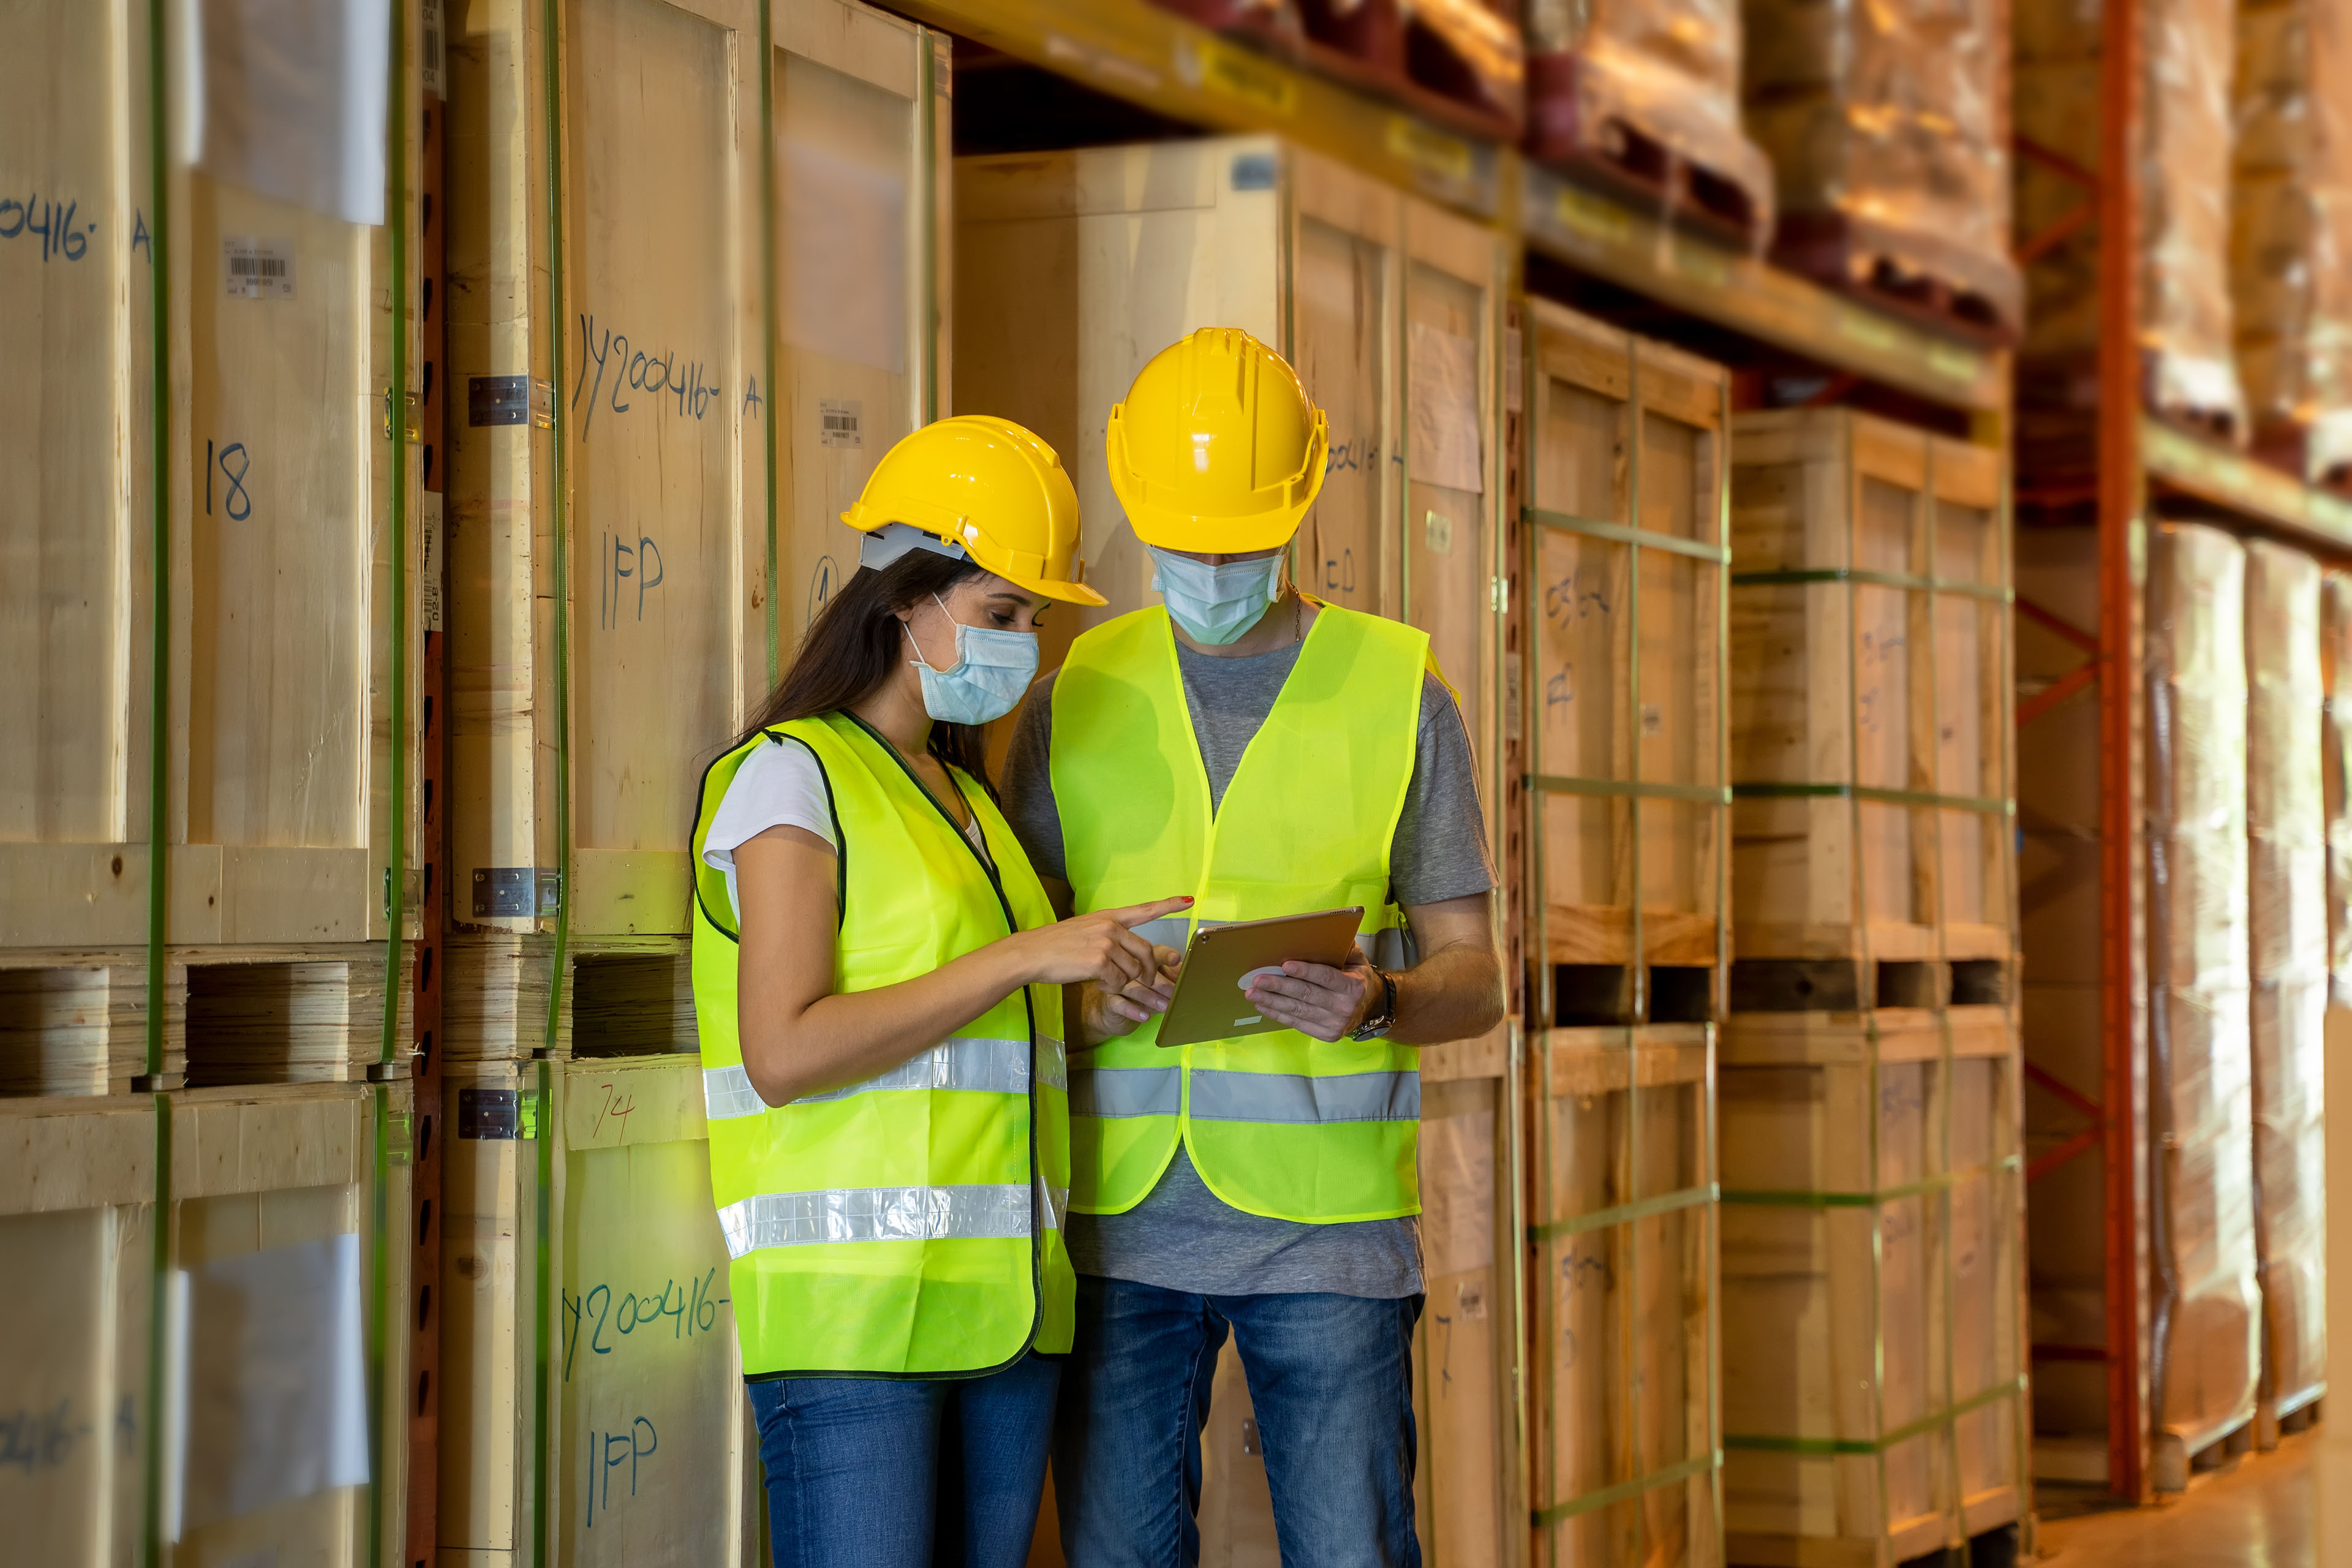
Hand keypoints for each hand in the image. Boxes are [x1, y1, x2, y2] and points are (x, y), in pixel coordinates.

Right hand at [1004, 896, 1191, 994]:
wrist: (1031, 953)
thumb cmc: (1055, 945)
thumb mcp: (1084, 930)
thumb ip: (1107, 935)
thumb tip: (1127, 953)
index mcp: (1109, 916)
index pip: (1145, 909)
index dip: (1169, 905)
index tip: (1189, 900)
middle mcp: (1110, 926)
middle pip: (1146, 952)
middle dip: (1149, 971)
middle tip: (1144, 982)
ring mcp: (1105, 943)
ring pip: (1133, 970)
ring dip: (1125, 982)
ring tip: (1106, 980)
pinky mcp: (1099, 962)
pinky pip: (1119, 981)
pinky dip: (1112, 987)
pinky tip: (1098, 983)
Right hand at [1076, 963, 1181, 1045]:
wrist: (1113, 1013)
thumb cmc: (1140, 994)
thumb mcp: (1158, 985)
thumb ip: (1172, 977)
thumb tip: (1191, 974)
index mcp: (1142, 959)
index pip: (1153, 953)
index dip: (1165, 955)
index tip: (1175, 959)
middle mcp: (1127, 968)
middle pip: (1143, 970)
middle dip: (1162, 983)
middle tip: (1174, 993)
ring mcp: (1117, 983)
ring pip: (1132, 987)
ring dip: (1150, 997)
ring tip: (1164, 1007)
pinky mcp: (1109, 1000)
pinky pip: (1119, 1003)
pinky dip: (1132, 1010)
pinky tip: (1144, 1017)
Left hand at [1243, 943, 1375, 1042]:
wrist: (1368, 1008)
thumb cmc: (1356, 979)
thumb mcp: (1357, 960)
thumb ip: (1344, 947)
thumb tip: (1326, 932)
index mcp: (1353, 987)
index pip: (1325, 977)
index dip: (1304, 971)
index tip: (1284, 965)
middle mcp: (1344, 1007)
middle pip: (1306, 995)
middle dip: (1279, 986)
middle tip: (1258, 980)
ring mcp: (1334, 1024)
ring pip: (1297, 1011)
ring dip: (1272, 1001)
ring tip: (1253, 993)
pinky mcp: (1325, 1035)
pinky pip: (1296, 1024)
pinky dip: (1277, 1014)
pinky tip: (1263, 1005)